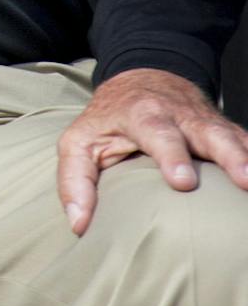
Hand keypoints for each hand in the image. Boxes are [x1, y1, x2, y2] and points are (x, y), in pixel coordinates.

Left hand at [57, 68, 247, 234]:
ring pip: (235, 138)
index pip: (157, 132)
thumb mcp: (79, 142)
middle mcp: (181, 116)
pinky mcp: (228, 133)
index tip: (183, 181)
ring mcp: (209, 123)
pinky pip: (247, 143)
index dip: (171, 154)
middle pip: (209, 132)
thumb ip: (75, 180)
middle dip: (228, 155)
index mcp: (143, 116)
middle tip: (244, 180)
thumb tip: (78, 225)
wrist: (141, 80)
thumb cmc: (108, 120)